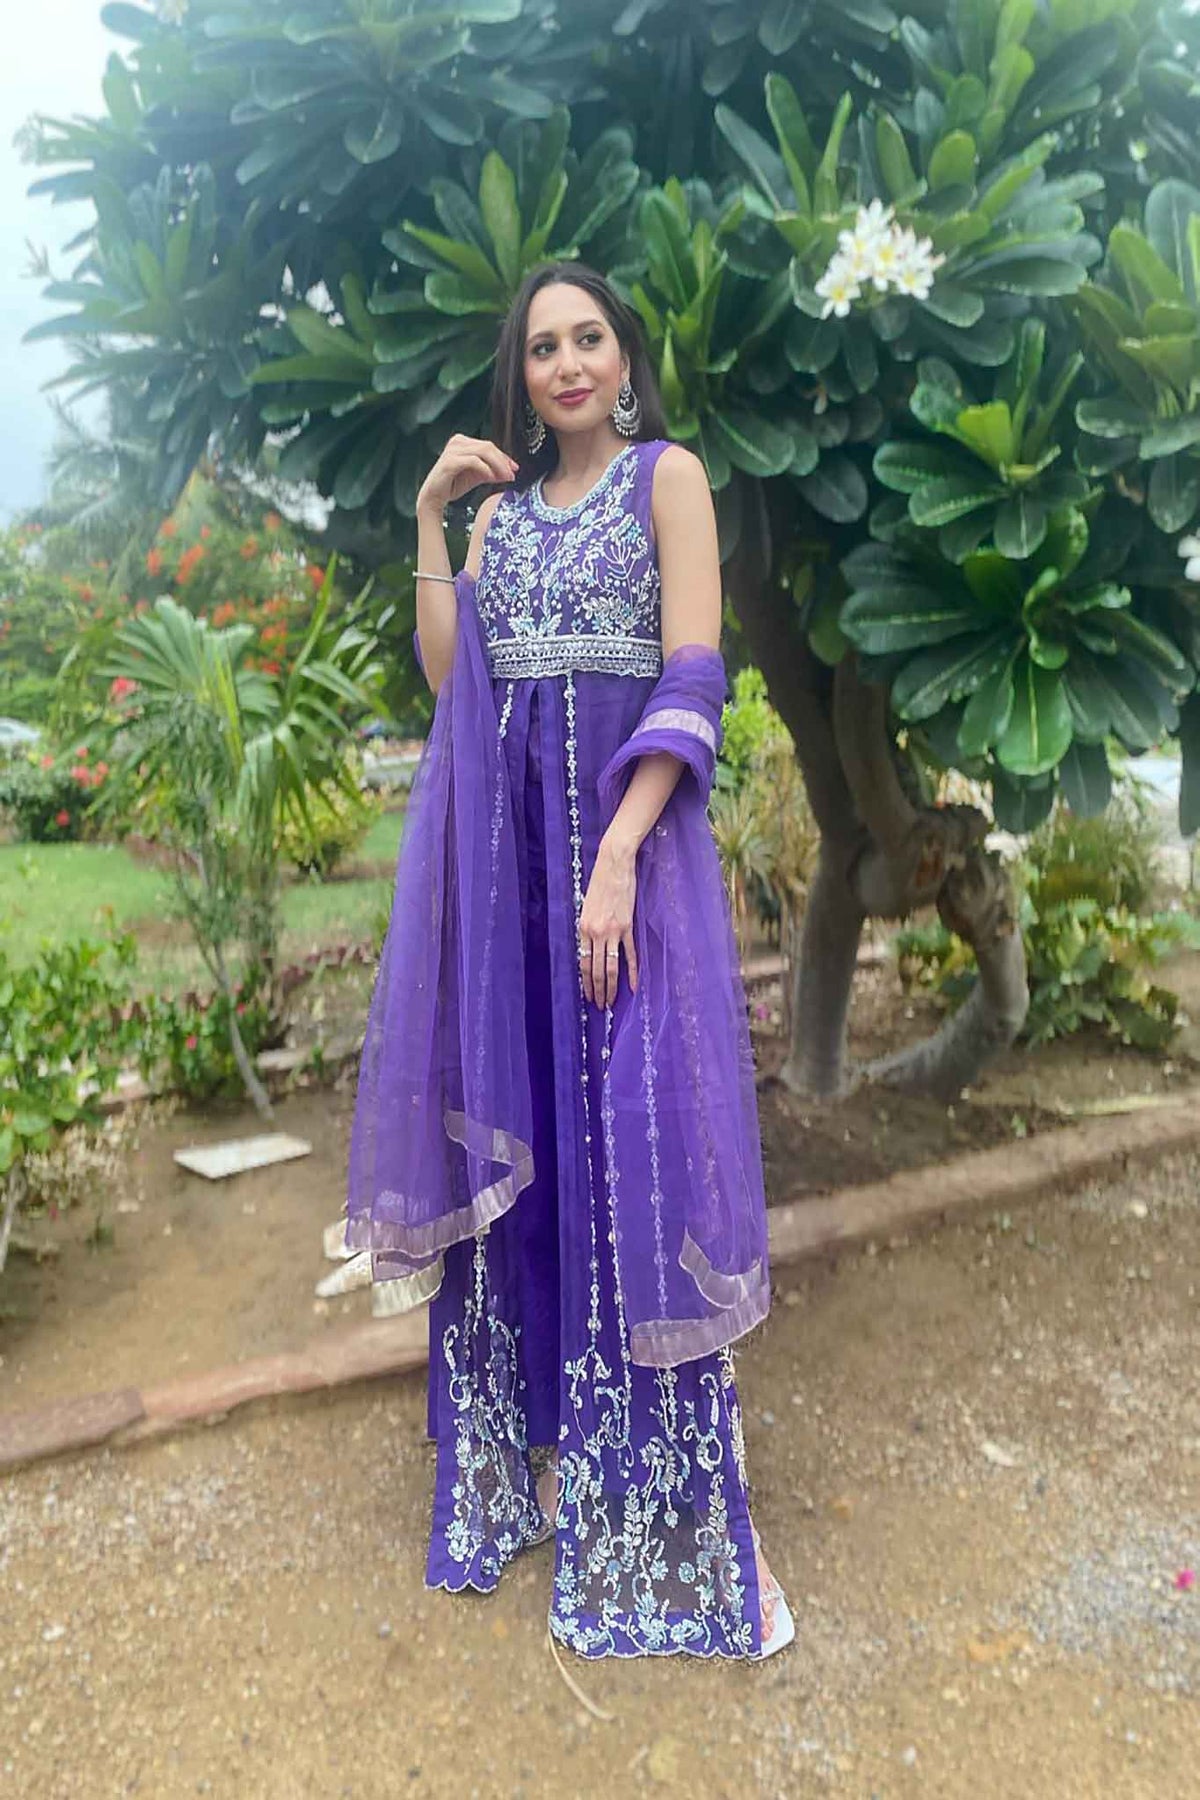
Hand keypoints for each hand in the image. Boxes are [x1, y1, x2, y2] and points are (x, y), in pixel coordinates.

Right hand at [417, 434, 517, 512]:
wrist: (434, 497)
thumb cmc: (452, 485)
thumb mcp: (476, 477)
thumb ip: (491, 472)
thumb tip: (509, 472)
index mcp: (464, 442)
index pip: (489, 446)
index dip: (504, 457)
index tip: (515, 469)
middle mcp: (458, 442)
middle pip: (488, 447)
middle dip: (503, 461)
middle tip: (512, 475)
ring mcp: (453, 450)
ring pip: (483, 452)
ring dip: (497, 465)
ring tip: (504, 477)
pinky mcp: (450, 461)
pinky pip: (473, 461)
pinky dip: (485, 469)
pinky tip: (491, 477)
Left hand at [578, 834, 638, 1009]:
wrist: (614, 865)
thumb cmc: (600, 883)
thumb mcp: (587, 907)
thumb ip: (588, 928)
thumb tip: (591, 946)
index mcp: (583, 928)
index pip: (584, 963)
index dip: (586, 982)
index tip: (588, 996)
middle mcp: (595, 933)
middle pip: (596, 970)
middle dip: (597, 991)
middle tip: (600, 1006)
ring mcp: (612, 931)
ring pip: (611, 967)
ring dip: (610, 987)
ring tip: (611, 1002)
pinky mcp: (627, 927)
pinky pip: (629, 955)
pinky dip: (631, 972)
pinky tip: (632, 986)